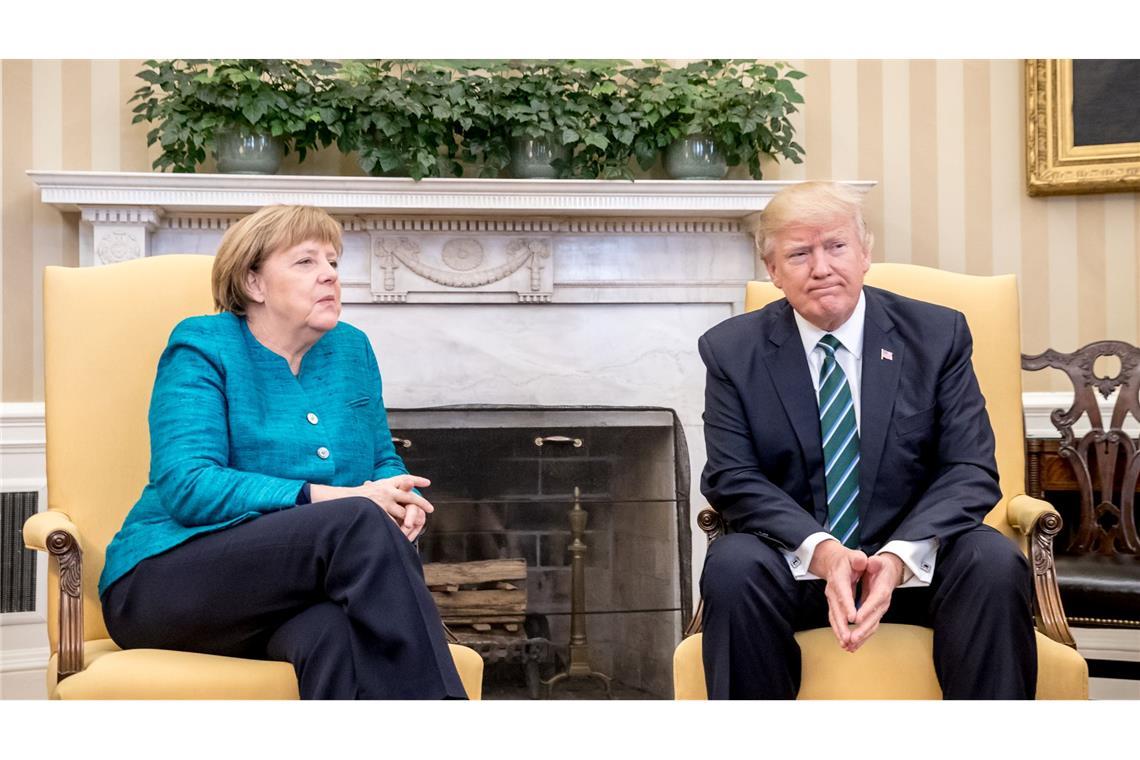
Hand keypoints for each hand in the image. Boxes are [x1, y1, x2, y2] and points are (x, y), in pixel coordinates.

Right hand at [311, 475, 433, 540]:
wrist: (341, 501)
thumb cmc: (357, 497)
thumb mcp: (373, 488)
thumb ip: (386, 488)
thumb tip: (403, 484)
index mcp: (386, 484)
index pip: (404, 478)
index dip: (416, 480)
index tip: (427, 482)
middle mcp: (387, 491)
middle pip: (410, 497)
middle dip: (422, 503)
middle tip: (430, 509)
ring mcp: (384, 502)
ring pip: (404, 512)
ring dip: (409, 519)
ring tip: (414, 525)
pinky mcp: (380, 512)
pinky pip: (393, 522)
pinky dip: (398, 527)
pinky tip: (402, 531)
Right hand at [809, 539, 867, 650]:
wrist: (834, 562)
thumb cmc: (847, 560)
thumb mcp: (855, 556)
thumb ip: (859, 559)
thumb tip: (863, 562)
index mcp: (839, 577)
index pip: (843, 592)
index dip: (848, 604)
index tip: (853, 617)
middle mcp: (833, 590)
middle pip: (837, 609)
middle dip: (843, 625)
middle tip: (848, 638)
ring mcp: (832, 599)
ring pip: (835, 617)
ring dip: (840, 631)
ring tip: (846, 644)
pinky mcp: (834, 605)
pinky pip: (835, 620)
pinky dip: (839, 631)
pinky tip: (845, 643)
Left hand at [846, 552, 903, 651]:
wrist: (887, 573)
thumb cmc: (880, 567)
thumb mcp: (877, 560)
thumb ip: (875, 562)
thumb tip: (872, 562)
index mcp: (882, 589)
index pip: (875, 600)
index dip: (866, 609)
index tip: (855, 618)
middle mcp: (882, 603)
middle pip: (873, 619)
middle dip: (861, 630)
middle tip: (851, 638)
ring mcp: (878, 611)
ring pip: (870, 627)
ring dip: (860, 637)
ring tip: (849, 645)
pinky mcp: (873, 615)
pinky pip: (867, 628)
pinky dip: (860, 638)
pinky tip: (851, 646)